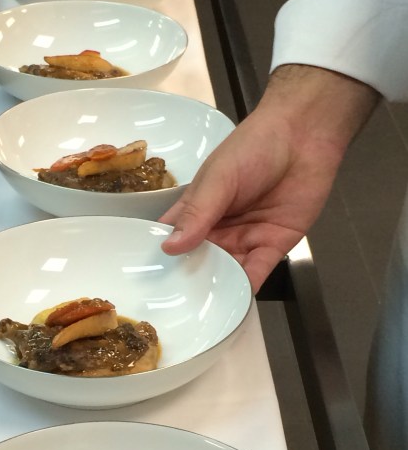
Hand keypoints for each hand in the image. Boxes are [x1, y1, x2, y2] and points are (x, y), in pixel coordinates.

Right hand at [159, 65, 378, 291]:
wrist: (305, 136)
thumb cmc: (254, 148)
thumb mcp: (218, 178)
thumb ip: (197, 213)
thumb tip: (170, 248)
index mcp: (197, 210)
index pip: (172, 240)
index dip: (160, 261)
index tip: (144, 286)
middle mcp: (217, 229)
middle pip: (197, 262)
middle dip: (187, 283)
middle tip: (170, 309)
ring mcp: (244, 240)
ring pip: (225, 273)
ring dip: (215, 290)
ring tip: (197, 314)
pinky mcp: (273, 247)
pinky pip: (256, 273)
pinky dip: (244, 288)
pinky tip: (232, 304)